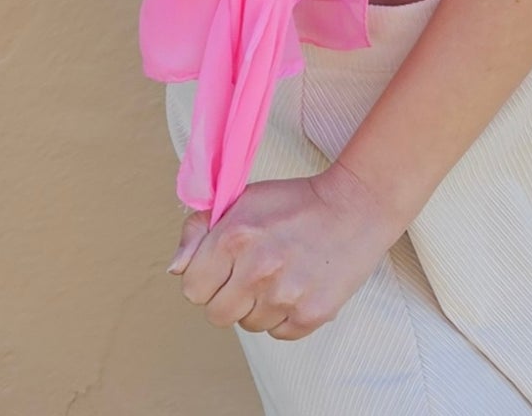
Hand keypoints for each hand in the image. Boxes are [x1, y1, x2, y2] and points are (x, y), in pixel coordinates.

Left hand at [167, 161, 407, 339]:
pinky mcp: (310, 314)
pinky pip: (278, 333)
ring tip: (282, 274)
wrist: (356, 206)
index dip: (207, 277)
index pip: (191, 288)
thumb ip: (200, 230)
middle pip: (217, 314)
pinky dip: (285, 315)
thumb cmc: (297, 202)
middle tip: (255, 270)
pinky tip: (298, 285)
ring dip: (259, 305)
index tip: (225, 264)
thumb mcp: (244, 199)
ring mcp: (285, 295)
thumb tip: (175, 269)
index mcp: (235, 236)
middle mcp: (257, 269)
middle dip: (230, 295)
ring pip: (249, 325)